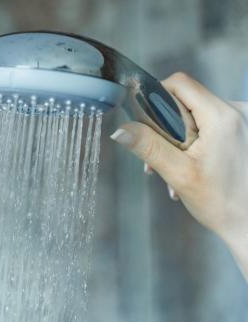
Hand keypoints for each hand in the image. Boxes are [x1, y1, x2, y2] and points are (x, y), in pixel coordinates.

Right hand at [110, 73, 247, 245]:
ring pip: (196, 115)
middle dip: (166, 128)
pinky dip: (194, 144)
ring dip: (178, 141)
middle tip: (159, 160)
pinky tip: (189, 169)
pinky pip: (209, 126)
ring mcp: (242, 120)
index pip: (179, 84)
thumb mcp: (178, 173)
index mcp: (222, 116)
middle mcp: (237, 111)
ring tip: (174, 172)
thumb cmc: (222, 202)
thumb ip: (148, 147)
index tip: (145, 123)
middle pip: (186, 101)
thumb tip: (121, 129)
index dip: (156, 97)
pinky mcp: (242, 131)